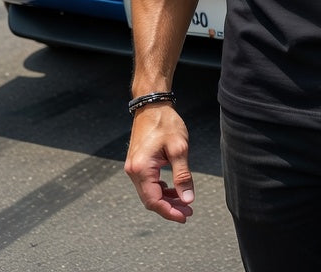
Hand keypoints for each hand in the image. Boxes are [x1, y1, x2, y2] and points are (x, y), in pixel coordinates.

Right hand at [124, 104, 195, 222]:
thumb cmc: (165, 122)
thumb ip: (183, 175)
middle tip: (188, 211)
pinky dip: (160, 189)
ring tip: (184, 201)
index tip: (185, 216)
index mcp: (141, 168)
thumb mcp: (179, 148)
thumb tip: (187, 198)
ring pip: (149, 192)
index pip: (154, 201)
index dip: (170, 212)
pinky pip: (148, 183)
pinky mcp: (137, 163)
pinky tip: (173, 189)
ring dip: (166, 199)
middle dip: (169, 207)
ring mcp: (133, 167)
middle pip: (150, 199)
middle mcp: (133, 170)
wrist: (152, 104)